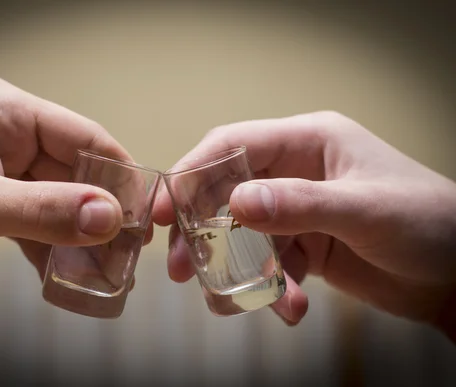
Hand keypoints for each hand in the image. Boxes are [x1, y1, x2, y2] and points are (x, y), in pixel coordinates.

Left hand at [0, 75, 148, 299]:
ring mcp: (2, 170)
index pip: (82, 136)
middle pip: (76, 172)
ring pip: (60, 200)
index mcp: (5, 111)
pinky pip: (39, 221)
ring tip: (109, 269)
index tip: (143, 216)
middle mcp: (8, 134)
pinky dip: (55, 246)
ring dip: (82, 235)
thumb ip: (43, 210)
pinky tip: (71, 272)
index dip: (117, 176)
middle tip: (128, 253)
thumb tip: (110, 218)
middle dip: (101, 214)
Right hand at [153, 111, 455, 340]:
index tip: (164, 212)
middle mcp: (295, 171)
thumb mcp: (365, 210)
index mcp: (307, 141)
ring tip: (233, 305)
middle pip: (226, 193)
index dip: (192, 174)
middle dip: (203, 232)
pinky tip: (290, 309)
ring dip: (237, 272)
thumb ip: (299, 204)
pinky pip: (269, 265)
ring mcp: (298, 210)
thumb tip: (235, 203)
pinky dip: (271, 290)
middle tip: (182, 269)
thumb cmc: (430, 224)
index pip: (232, 145)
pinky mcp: (304, 246)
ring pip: (243, 236)